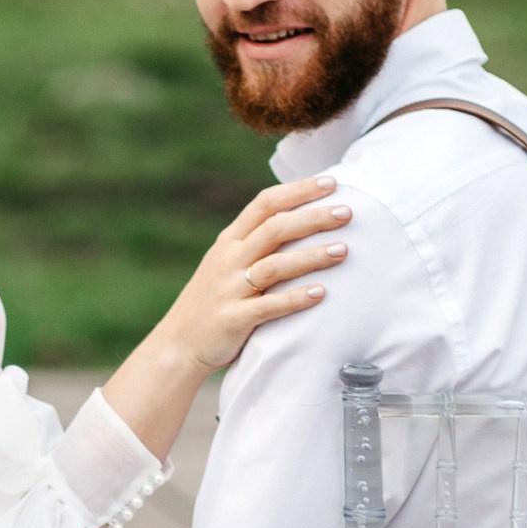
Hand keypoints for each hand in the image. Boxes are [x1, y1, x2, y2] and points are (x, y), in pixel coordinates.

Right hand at [160, 173, 348, 376]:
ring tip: (343, 251)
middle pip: (275, 228)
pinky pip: (268, 306)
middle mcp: (229, 259)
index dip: (298, 190)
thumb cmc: (214, 301)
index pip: (265, 203)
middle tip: (347, 212)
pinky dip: (295, 299)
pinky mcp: (233, 319)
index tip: (330, 182)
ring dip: (311, 256)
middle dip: (313, 217)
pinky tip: (321, 294)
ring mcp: (230, 289)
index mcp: (230, 241)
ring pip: (275, 265)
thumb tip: (298, 220)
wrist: (179, 344)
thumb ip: (255, 242)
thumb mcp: (227, 263)